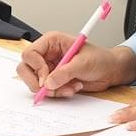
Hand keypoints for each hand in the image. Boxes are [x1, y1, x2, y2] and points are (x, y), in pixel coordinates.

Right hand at [16, 31, 135, 97]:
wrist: (111, 71)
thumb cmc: (100, 59)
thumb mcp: (83, 63)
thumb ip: (64, 73)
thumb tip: (47, 83)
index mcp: (52, 42)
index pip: (30, 54)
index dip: (36, 67)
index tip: (47, 78)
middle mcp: (47, 54)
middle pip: (25, 69)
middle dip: (37, 82)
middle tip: (50, 89)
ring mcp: (49, 68)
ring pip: (34, 82)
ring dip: (51, 90)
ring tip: (70, 87)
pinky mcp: (53, 80)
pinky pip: (45, 90)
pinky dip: (57, 93)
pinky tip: (72, 88)